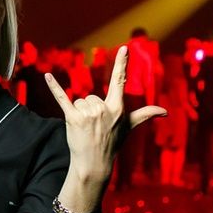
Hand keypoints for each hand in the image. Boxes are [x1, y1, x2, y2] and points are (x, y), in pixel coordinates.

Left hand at [45, 45, 165, 184]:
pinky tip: (47, 76)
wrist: (94, 164)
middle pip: (91, 96)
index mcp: (118, 108)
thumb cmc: (112, 144)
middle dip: (90, 110)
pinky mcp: (72, 118)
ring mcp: (88, 114)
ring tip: (85, 129)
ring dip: (79, 113)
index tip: (123, 48)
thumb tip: (165, 112)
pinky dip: (54, 87)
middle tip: (93, 128)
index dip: (121, 64)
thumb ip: (145, 114)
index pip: (119, 81)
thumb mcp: (129, 127)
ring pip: (79, 101)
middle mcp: (103, 109)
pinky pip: (62, 97)